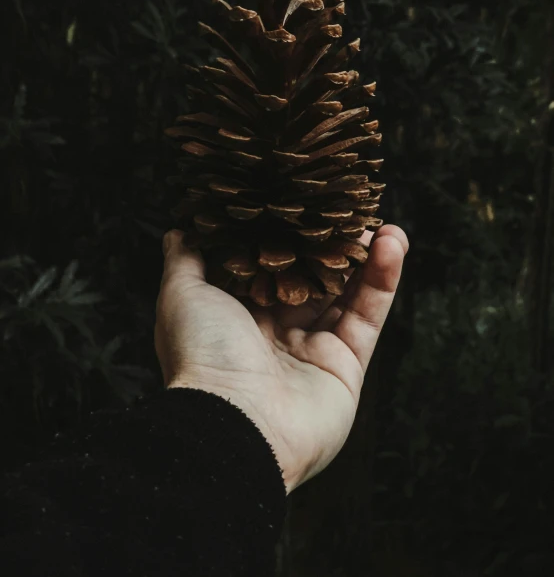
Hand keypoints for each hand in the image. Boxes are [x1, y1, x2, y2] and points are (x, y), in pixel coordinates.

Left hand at [155, 225, 407, 494]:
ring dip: (366, 256)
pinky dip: (383, 280)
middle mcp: (276, 333)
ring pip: (347, 294)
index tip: (309, 205)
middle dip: (334, 245)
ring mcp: (313, 351)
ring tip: (384, 223)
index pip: (273, 265)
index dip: (293, 236)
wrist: (233, 422)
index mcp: (239, 315)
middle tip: (352, 210)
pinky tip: (391, 243)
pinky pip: (368, 316)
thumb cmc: (202, 354)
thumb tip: (180, 228)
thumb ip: (186, 258)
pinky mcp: (346, 367)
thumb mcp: (182, 294)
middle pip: (314, 278)